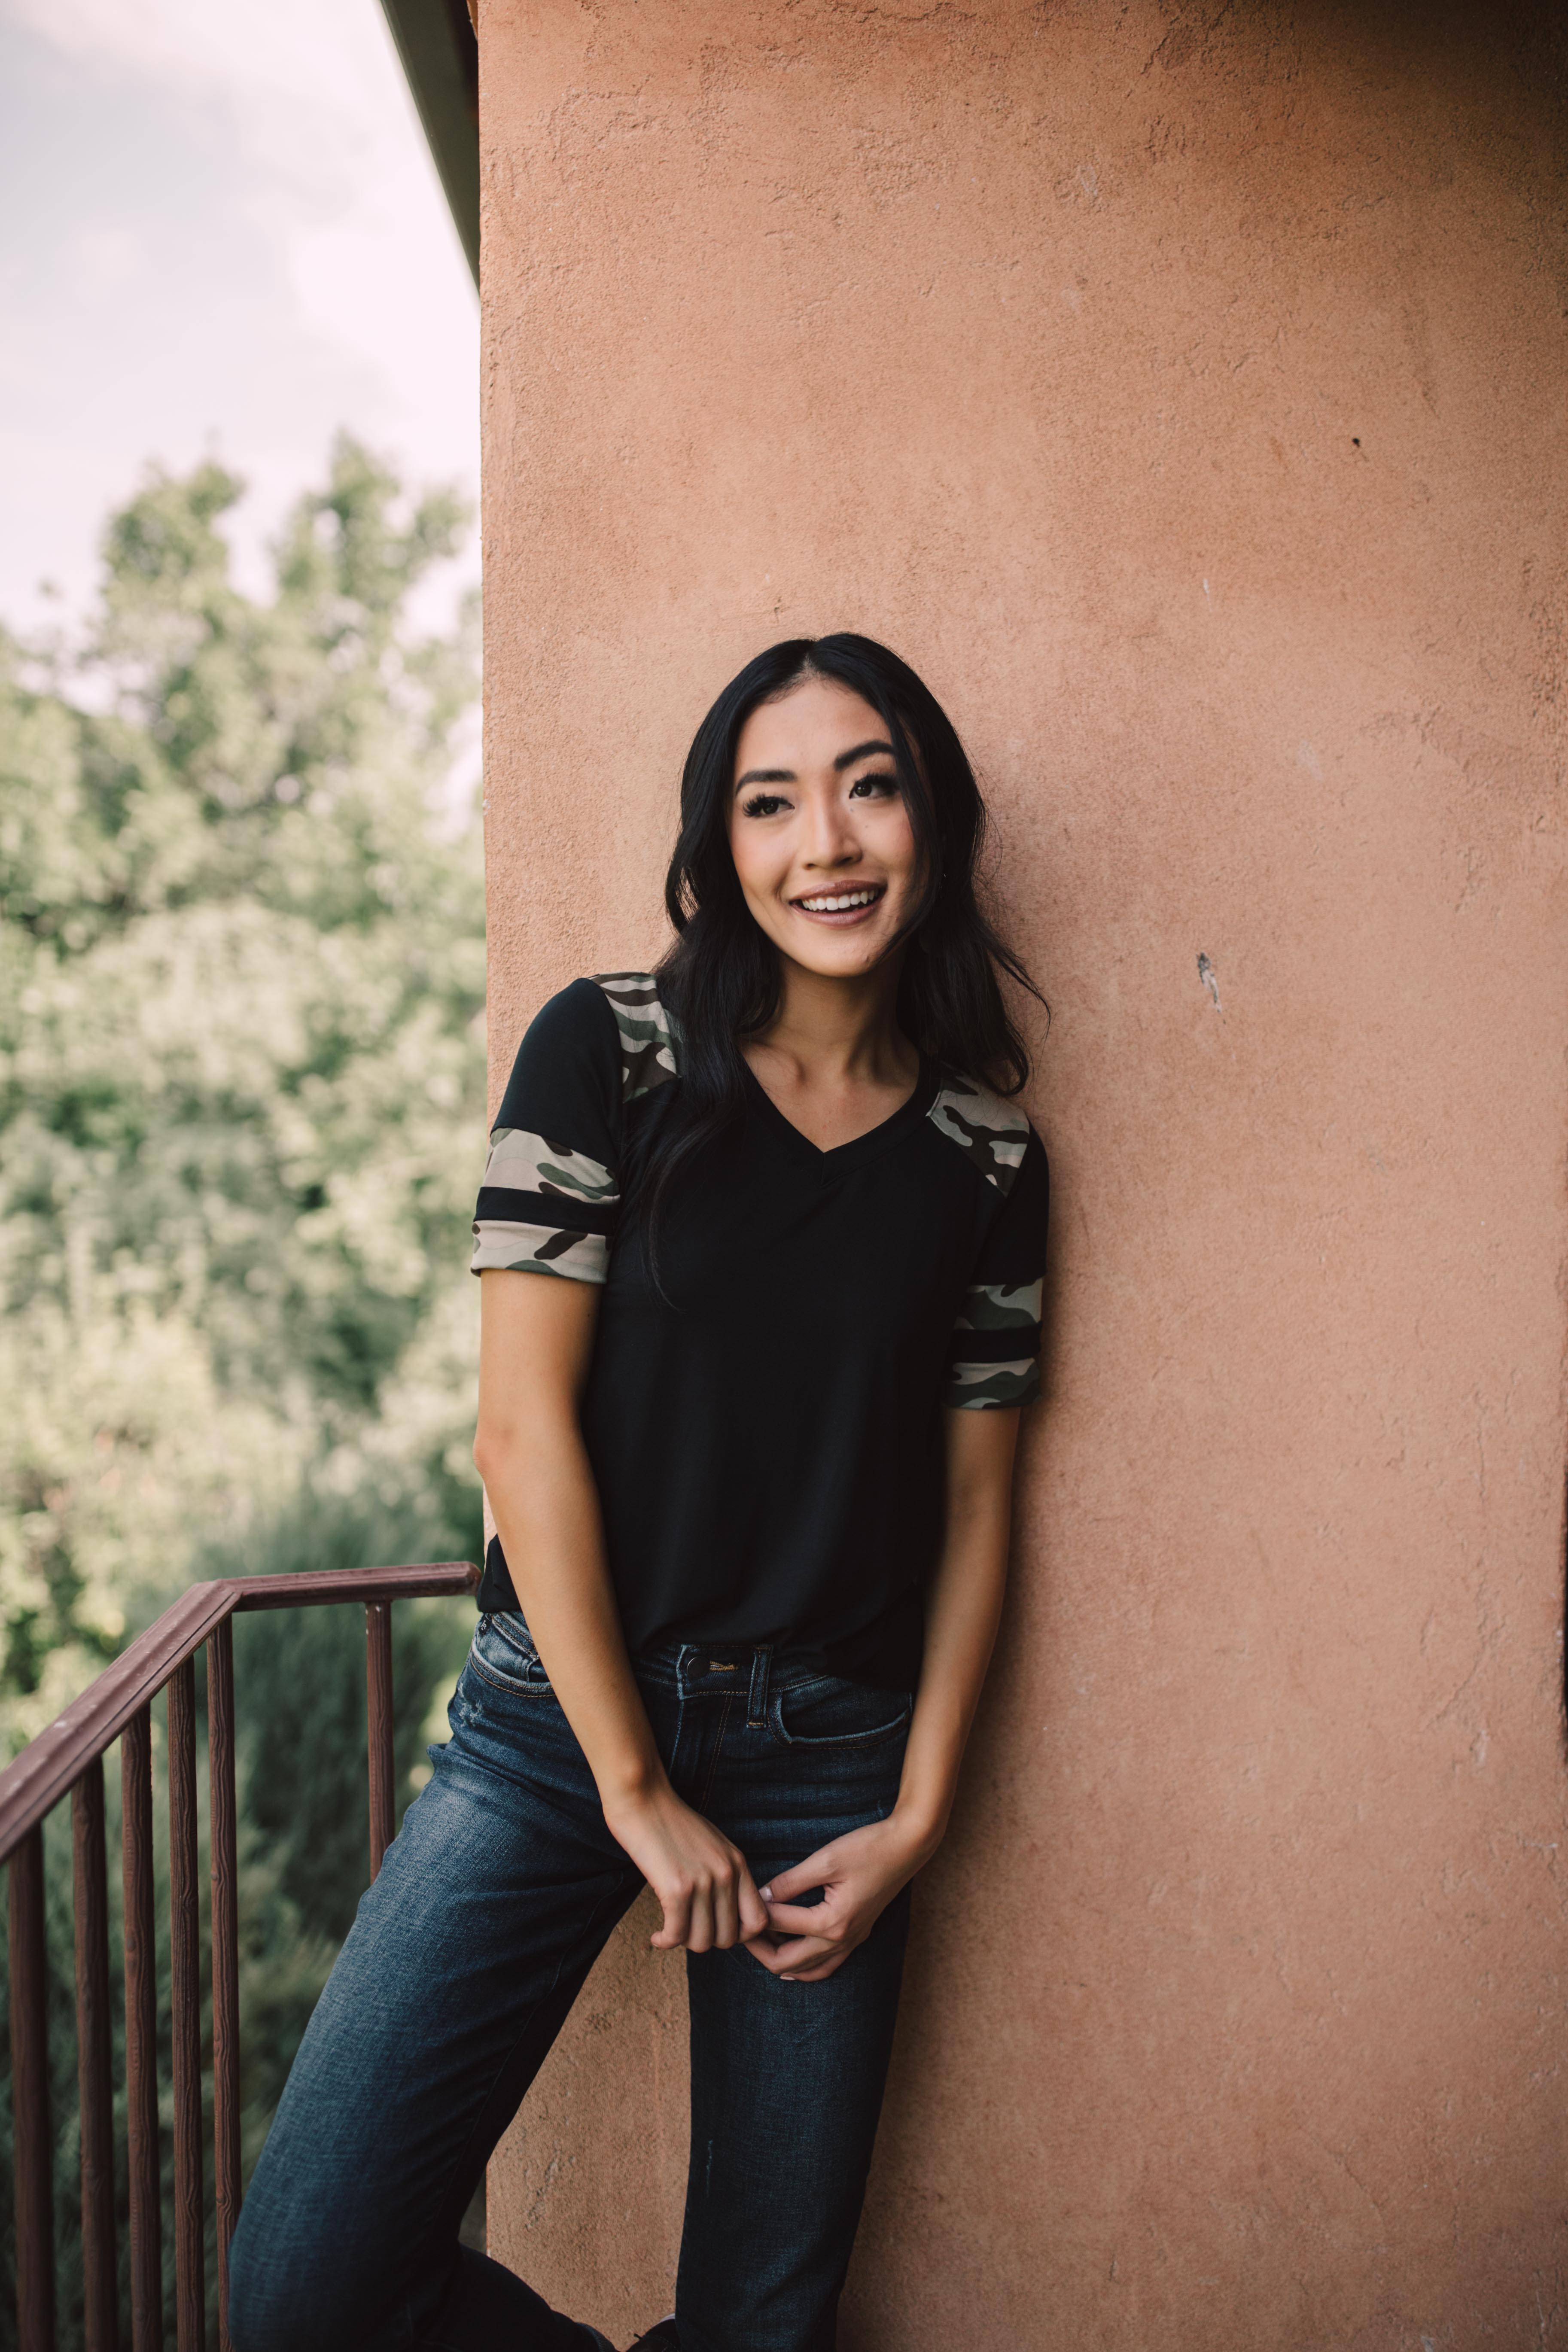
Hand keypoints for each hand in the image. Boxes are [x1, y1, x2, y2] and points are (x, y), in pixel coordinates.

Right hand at [603, 1781, 770, 1953]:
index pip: (758, 1919)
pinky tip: (657, 1937)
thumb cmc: (671, 1822)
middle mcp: (726, 1875)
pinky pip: (677, 1935)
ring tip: (670, 1932)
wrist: (643, 1799)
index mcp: (737, 1864)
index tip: (716, 1931)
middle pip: (727, 1938)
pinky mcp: (676, 1888)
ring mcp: (703, 1882)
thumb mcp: (712, 1845)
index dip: (739, 1935)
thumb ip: (724, 1875)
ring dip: (683, 1942)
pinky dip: (665, 1942)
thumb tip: (725, 1913)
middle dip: (706, 1940)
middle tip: (687, 1930)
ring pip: (702, 1941)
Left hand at [749, 1812, 933, 1983]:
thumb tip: (761, 1896)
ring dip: (779, 1960)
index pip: (779, 1924)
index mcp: (831, 1922)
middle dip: (759, 1948)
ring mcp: (852, 1941)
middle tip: (739, 1929)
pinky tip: (792, 1964)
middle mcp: (841, 1940)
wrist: (906, 1847)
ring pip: (807, 1971)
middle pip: (786, 1962)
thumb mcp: (825, 1860)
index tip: (737, 1901)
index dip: (754, 1913)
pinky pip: (827, 1966)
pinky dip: (805, 1968)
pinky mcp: (858, 1936)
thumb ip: (791, 1882)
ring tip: (759, 1943)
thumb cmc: (867, 1848)